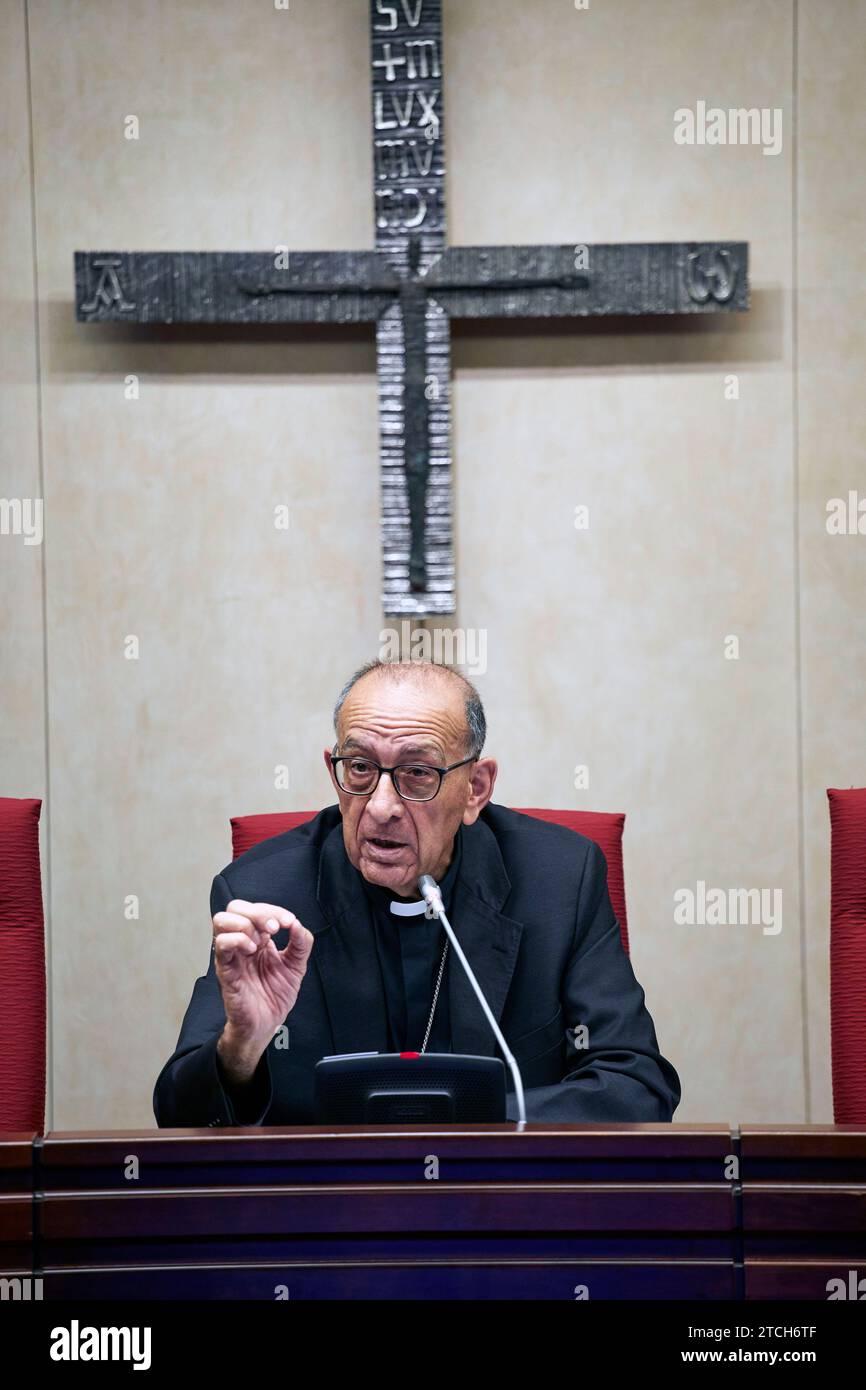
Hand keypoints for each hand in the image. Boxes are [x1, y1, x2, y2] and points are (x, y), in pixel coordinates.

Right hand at [212, 900, 313, 1081]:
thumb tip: (296, 924)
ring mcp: (231, 954)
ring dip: (245, 925)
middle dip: (258, 912)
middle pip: (235, 907)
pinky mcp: (225, 969)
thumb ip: (301, 943)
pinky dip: (237, 940)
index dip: (274, 910)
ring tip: (259, 944)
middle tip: (274, 929)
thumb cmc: (275, 995)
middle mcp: (242, 942)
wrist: (267, 1023)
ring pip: (221, 920)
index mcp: (258, 938)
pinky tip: (251, 951)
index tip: (289, 923)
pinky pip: (221, 944)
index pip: (257, 909)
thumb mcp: (296, 965)